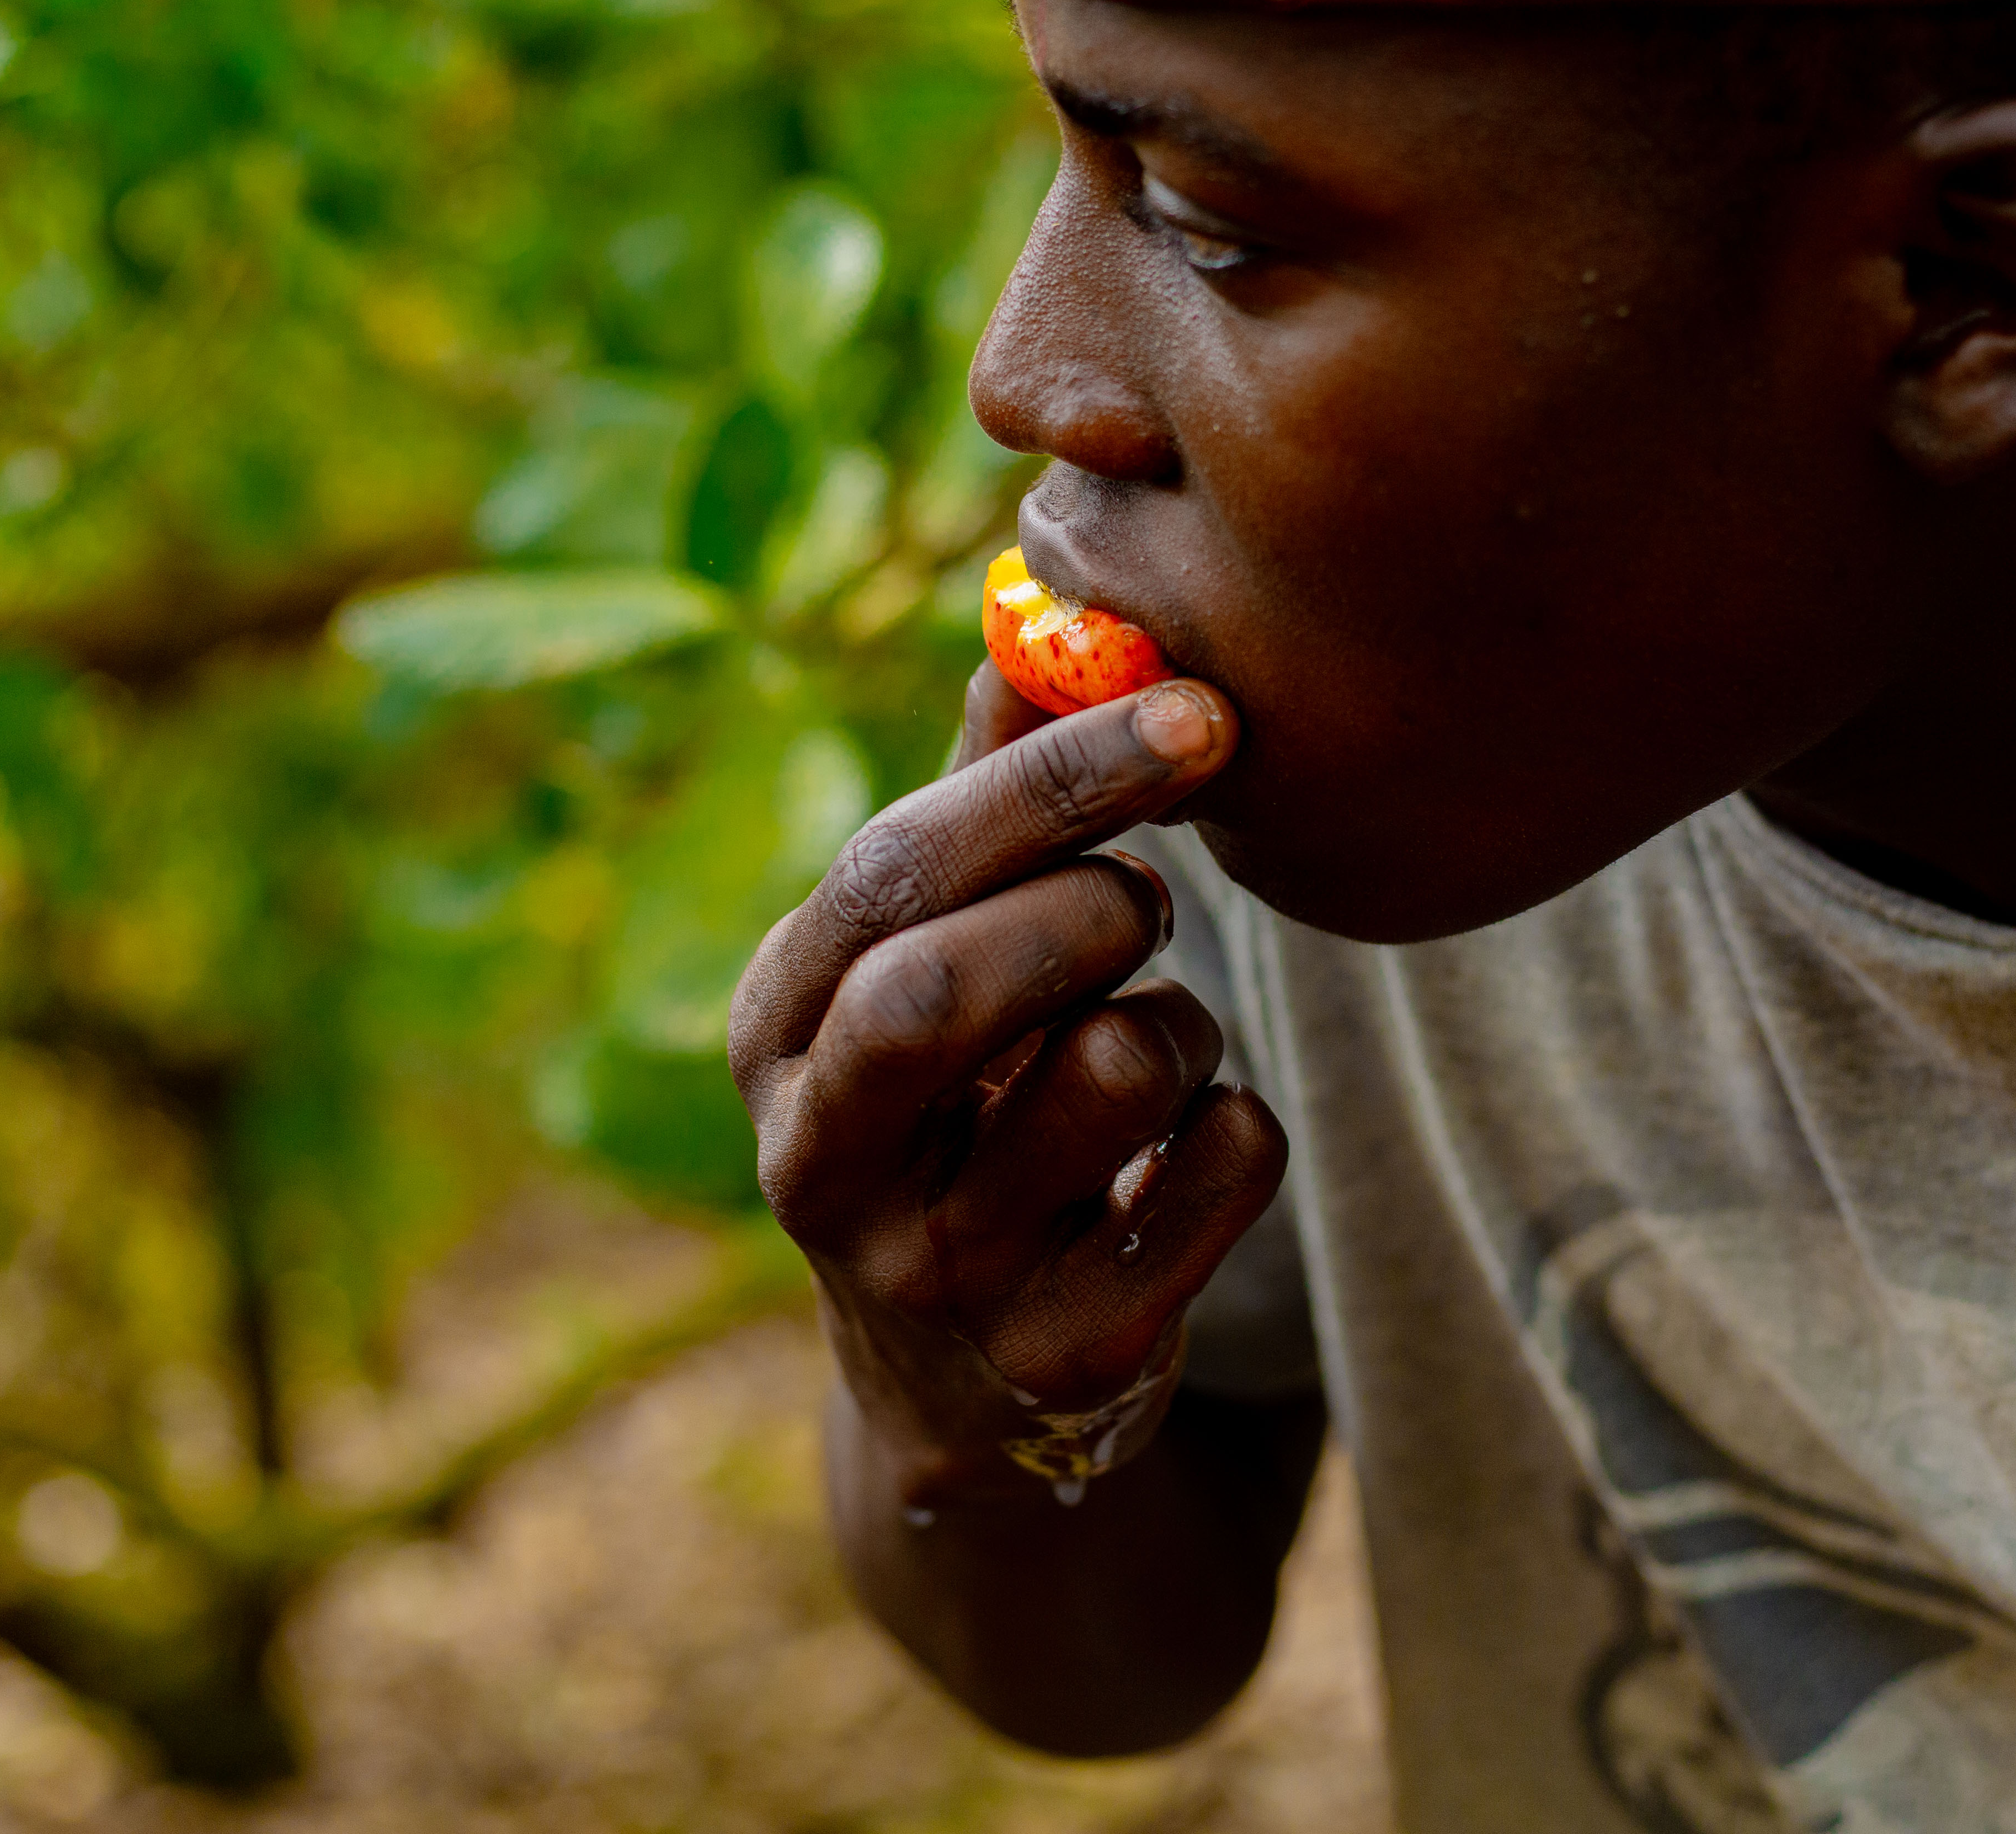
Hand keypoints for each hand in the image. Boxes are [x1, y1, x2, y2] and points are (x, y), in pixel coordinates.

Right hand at [729, 664, 1286, 1504]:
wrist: (967, 1399)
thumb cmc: (960, 1110)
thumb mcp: (928, 968)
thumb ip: (974, 808)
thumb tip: (1033, 616)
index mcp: (775, 1035)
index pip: (892, 875)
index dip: (1053, 780)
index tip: (1196, 709)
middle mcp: (821, 1164)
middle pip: (947, 986)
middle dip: (1092, 907)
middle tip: (1149, 902)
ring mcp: (940, 1279)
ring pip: (1113, 1068)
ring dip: (1179, 1023)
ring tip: (1147, 1050)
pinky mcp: (1069, 1360)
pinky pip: (1226, 1169)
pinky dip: (1240, 1129)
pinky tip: (1181, 1155)